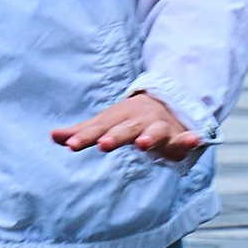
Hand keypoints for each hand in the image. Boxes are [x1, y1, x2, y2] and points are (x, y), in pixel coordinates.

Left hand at [51, 88, 205, 162]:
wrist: (167, 102)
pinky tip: (194, 140)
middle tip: (103, 144)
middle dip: (114, 136)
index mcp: (117, 120)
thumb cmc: (129, 119)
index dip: (85, 137)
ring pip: (154, 132)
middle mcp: (137, 122)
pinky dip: (190, 139)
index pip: (98, 129)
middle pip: (124, 130)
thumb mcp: (106, 123)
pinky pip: (186, 138)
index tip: (71, 145)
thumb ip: (82, 132)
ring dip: (149, 136)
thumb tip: (53, 136)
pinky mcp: (178, 136)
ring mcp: (159, 127)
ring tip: (142, 144)